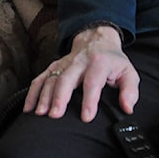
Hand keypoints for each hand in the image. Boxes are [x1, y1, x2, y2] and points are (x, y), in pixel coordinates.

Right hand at [24, 24, 138, 122]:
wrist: (98, 40)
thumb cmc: (113, 61)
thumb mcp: (128, 72)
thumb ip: (130, 90)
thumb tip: (128, 108)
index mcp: (100, 63)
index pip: (93, 81)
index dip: (90, 100)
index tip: (86, 117)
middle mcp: (80, 62)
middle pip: (67, 78)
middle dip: (60, 97)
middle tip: (55, 115)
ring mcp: (64, 64)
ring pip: (51, 79)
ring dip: (44, 96)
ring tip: (41, 113)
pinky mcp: (53, 66)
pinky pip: (40, 78)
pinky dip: (32, 92)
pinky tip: (28, 107)